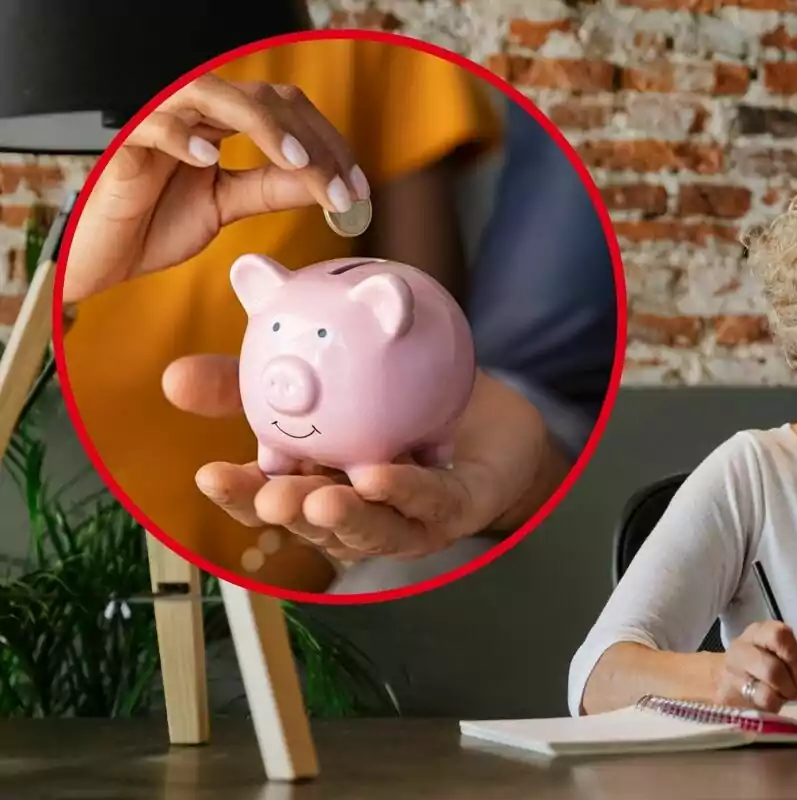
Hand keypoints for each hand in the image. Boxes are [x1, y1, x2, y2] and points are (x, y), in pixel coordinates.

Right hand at [63, 73, 369, 303]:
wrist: (109, 255)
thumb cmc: (160, 221)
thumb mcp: (230, 204)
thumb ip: (272, 189)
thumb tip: (325, 184)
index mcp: (224, 123)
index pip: (288, 112)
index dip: (328, 144)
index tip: (357, 188)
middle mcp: (197, 113)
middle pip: (265, 98)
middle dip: (311, 141)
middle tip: (340, 186)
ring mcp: (162, 122)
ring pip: (215, 95)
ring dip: (263, 126)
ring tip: (295, 162)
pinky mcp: (127, 144)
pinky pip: (155, 126)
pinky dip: (183, 138)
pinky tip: (209, 160)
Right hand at [162, 354, 558, 562]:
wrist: (495, 418)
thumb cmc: (406, 406)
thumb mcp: (327, 381)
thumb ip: (254, 381)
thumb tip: (174, 377)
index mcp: (318, 482)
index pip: (268, 496)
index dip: (238, 493)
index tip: (208, 475)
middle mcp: (357, 511)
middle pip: (313, 523)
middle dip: (287, 513)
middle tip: (268, 496)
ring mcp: (407, 519)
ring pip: (371, 529)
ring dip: (343, 518)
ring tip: (318, 500)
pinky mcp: (455, 511)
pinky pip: (429, 503)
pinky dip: (405, 491)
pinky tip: (379, 475)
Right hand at [715, 621, 796, 712]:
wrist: (727, 680)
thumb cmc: (764, 665)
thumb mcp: (787, 655)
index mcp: (760, 633)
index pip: (779, 636)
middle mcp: (741, 649)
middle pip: (771, 667)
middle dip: (791, 684)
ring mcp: (731, 674)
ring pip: (762, 692)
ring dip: (781, 698)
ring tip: (784, 697)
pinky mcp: (726, 698)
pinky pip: (755, 708)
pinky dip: (770, 709)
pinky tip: (772, 705)